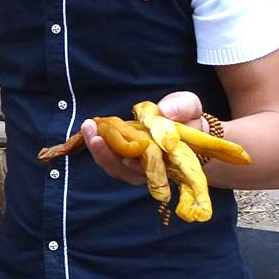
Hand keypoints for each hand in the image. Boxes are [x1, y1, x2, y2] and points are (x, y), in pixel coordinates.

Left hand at [82, 91, 204, 185]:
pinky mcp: (122, 157)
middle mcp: (151, 168)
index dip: (138, 168)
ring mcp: (135, 165)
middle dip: (109, 156)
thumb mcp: (189, 107)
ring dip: (98, 150)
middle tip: (96, 137)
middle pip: (127, 172)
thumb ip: (183, 107)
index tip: (126, 160)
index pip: (154, 171)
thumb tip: (165, 111)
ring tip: (88, 128)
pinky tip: (90, 128)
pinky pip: (108, 157)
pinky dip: (98, 144)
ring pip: (114, 167)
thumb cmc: (185, 116)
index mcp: (171, 160)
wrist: (180, 122)